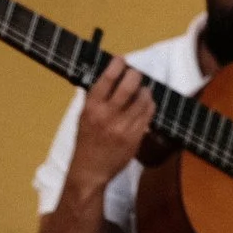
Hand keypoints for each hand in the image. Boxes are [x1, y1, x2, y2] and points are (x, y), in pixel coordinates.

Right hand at [63, 58, 154, 195]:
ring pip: (143, 99)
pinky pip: (148, 115)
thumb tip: (108, 74)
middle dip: (135, 75)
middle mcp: (107, 116)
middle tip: (135, 74)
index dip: (117, 65)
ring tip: (143, 91)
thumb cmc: (86, 142)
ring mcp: (122, 127)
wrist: (89, 172)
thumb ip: (95, 97)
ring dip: (145, 91)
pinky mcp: (135, 138)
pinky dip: (149, 106)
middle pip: (129, 85)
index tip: (122, 60)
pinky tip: (146, 105)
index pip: (107, 78)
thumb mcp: (83, 116)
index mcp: (91, 108)